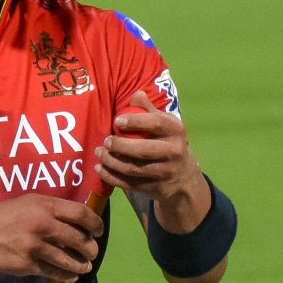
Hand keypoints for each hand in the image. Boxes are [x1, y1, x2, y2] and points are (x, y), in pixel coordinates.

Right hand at [0, 193, 103, 280]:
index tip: (98, 231)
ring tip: (85, 266)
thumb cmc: (9, 215)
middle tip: (92, 251)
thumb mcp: (32, 202)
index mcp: (46, 206)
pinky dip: (67, 275)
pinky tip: (71, 274)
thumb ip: (55, 209)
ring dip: (82, 265)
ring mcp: (35, 247)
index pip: (81, 213)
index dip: (95, 224)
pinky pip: (54, 272)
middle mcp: (42, 225)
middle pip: (79, 239)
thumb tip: (82, 219)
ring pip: (69, 260)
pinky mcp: (28, 265)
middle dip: (91, 248)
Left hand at [96, 91, 208, 229]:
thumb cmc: (168, 142)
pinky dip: (112, 177)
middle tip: (106, 141)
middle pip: (144, 150)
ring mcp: (165, 172)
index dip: (136, 121)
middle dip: (121, 146)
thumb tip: (137, 94)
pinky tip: (99, 169)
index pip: (156, 124)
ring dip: (112, 162)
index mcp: (176, 131)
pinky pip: (129, 183)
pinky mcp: (154, 188)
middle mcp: (174, 152)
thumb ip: (149, 110)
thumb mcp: (164, 123)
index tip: (118, 121)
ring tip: (99, 153)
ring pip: (134, 169)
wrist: (183, 176)